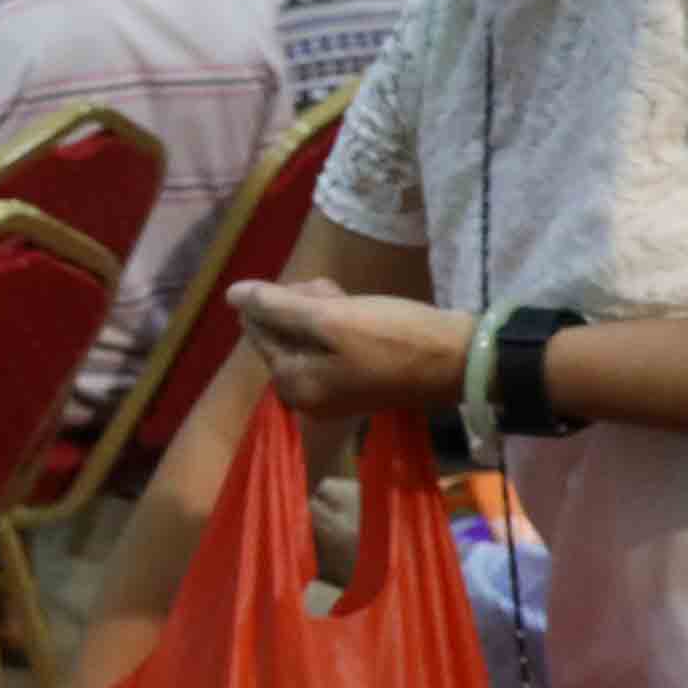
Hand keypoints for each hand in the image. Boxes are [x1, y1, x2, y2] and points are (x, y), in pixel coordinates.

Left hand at [228, 279, 472, 421]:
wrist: (458, 359)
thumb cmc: (391, 338)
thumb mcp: (328, 317)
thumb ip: (275, 306)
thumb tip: (230, 295)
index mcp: (292, 384)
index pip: (258, 329)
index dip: (283, 299)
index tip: (319, 294)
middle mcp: (307, 394)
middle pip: (283, 331)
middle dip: (305, 304)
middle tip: (340, 295)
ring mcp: (333, 388)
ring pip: (309, 331)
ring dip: (326, 307)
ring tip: (354, 299)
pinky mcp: (358, 377)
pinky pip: (332, 342)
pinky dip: (342, 321)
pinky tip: (363, 308)